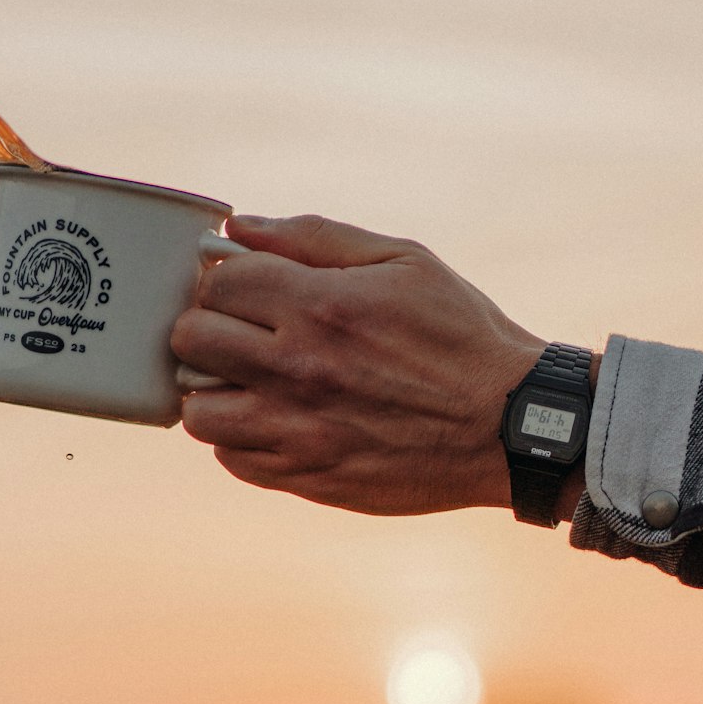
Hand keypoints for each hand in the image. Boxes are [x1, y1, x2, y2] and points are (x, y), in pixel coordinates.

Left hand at [171, 213, 549, 516]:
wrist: (510, 426)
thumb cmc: (460, 335)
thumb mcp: (403, 261)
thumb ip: (313, 237)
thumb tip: (238, 226)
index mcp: (321, 306)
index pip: (217, 284)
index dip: (223, 281)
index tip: (245, 289)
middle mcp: (298, 370)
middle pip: (192, 342)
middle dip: (207, 329)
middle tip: (239, 332)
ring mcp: (299, 431)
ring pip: (199, 412)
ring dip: (213, 391)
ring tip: (247, 381)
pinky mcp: (308, 478)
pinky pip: (232, 460)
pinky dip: (240, 439)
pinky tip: (274, 420)